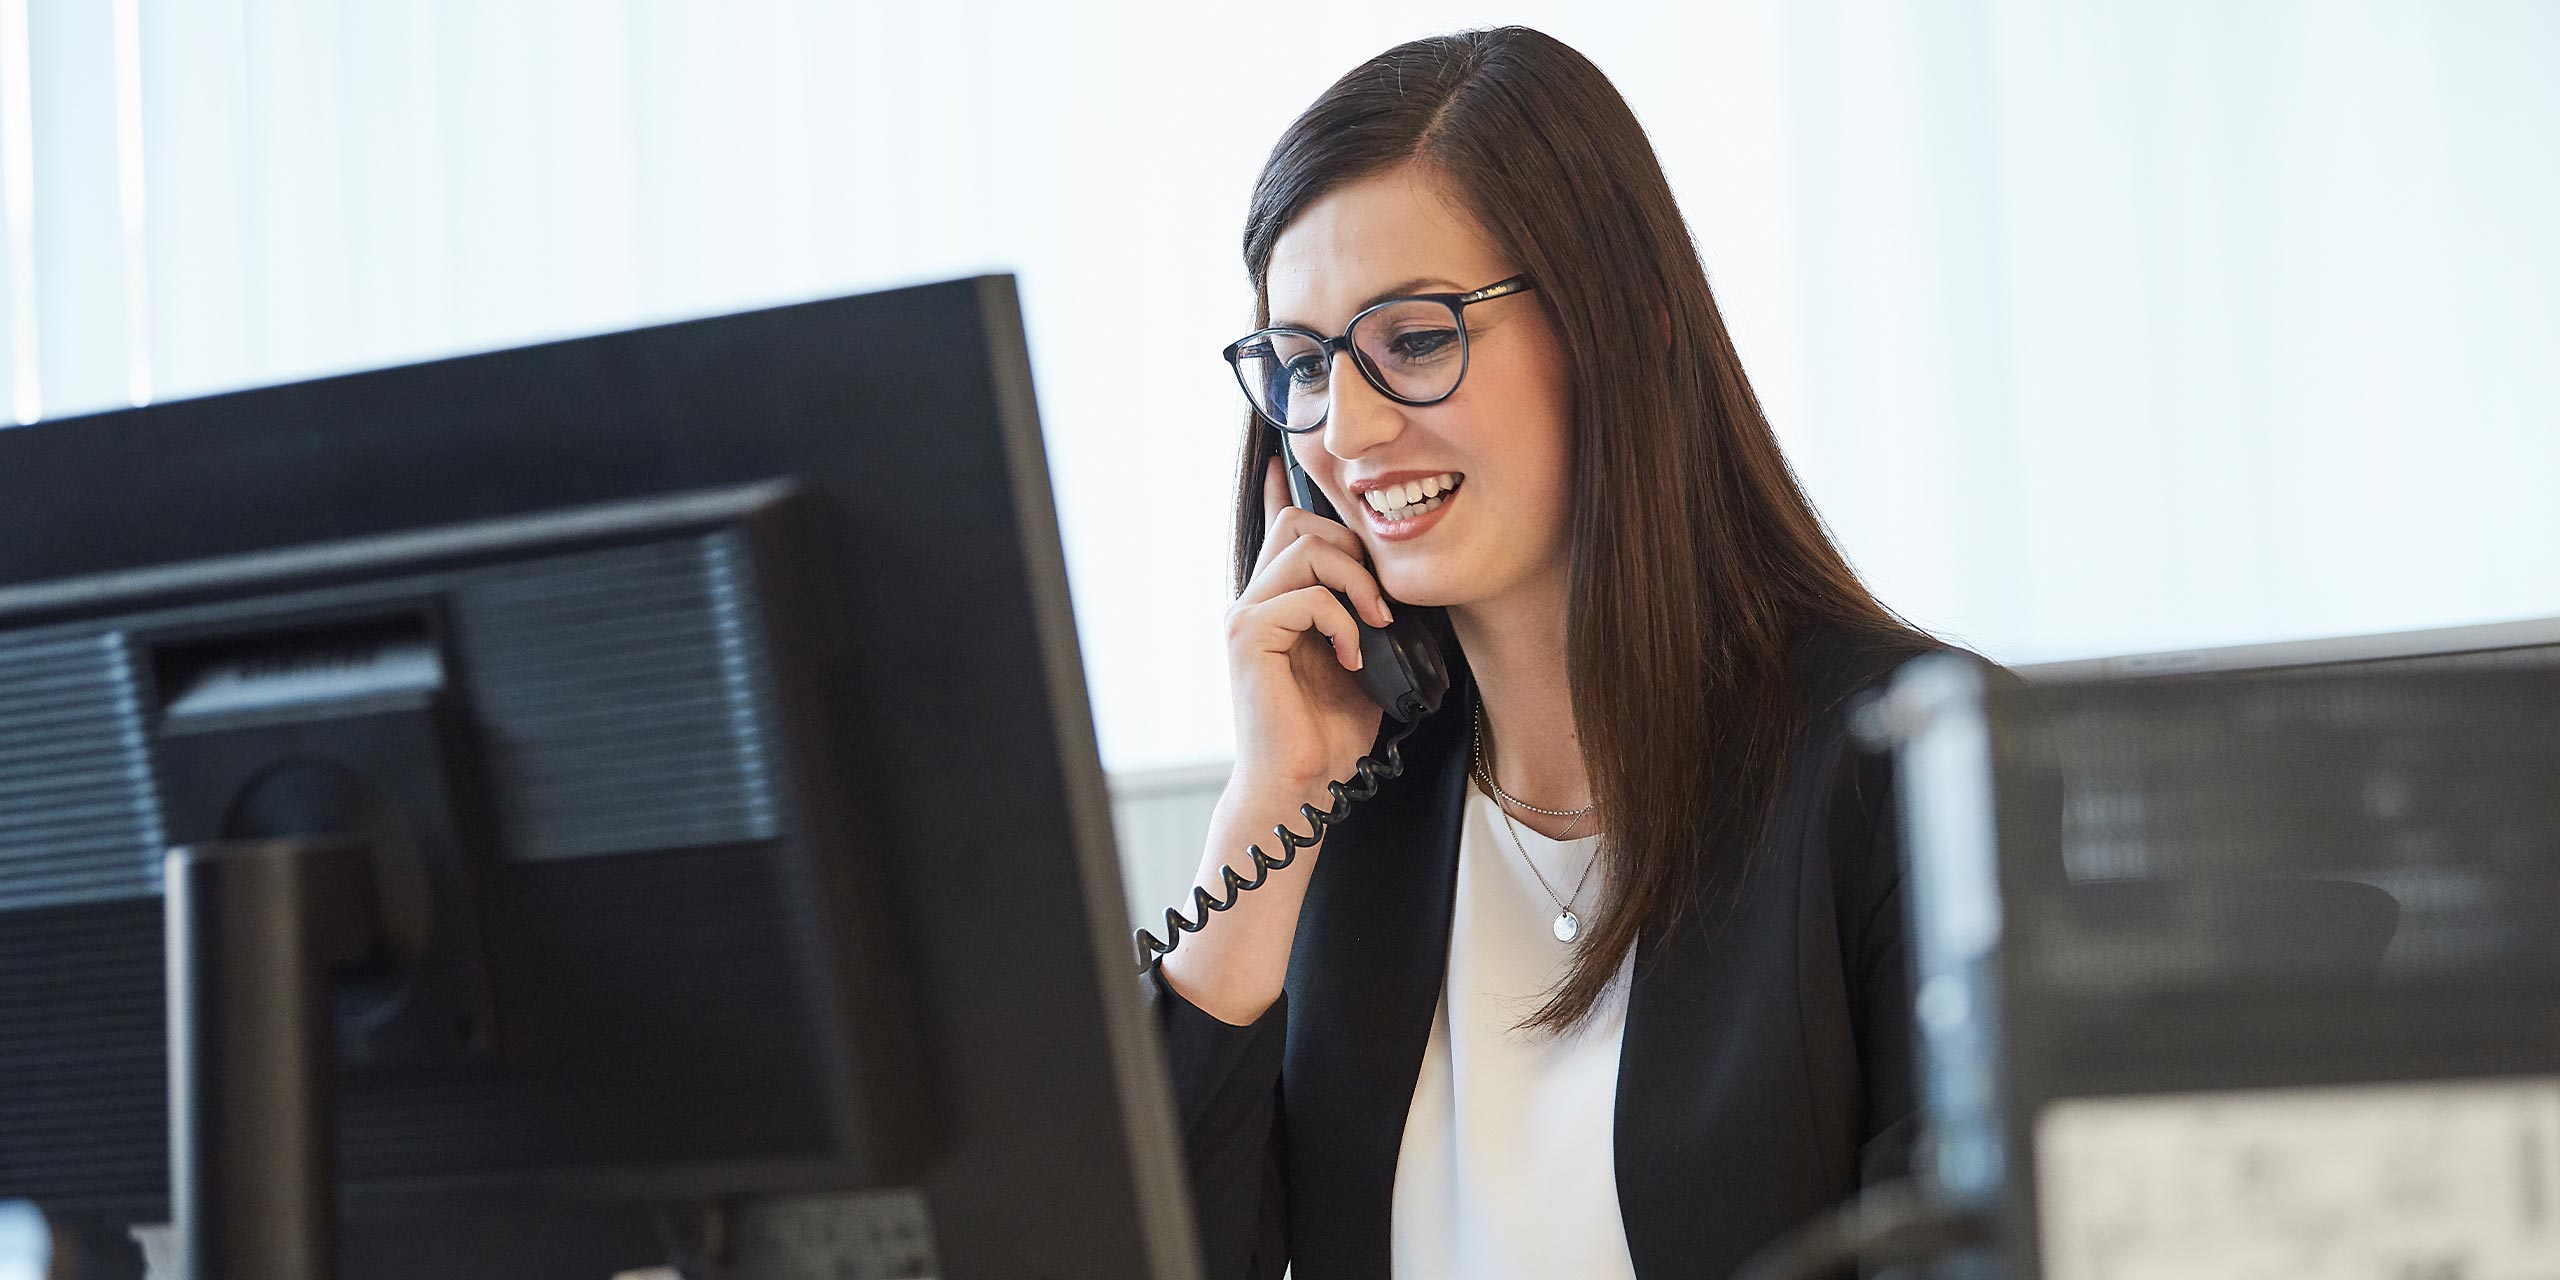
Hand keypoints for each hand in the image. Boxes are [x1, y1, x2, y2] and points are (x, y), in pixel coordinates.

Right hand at [1226, 454, 1392, 796]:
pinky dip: (1343, 622)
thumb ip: (1364, 615)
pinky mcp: (1248, 637)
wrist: (1303, 787)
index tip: (1293, 461)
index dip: (1290, 488)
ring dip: (1356, 580)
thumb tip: (1395, 582)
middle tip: (1382, 600)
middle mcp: (1253, 601)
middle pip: (1299, 522)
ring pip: (1306, 548)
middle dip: (1353, 547)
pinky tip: (1353, 657)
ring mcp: (1245, 616)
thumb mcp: (1363, 659)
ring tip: (1377, 624)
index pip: (1281, 525)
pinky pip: (1307, 597)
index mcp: (1276, 601)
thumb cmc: (1330, 733)